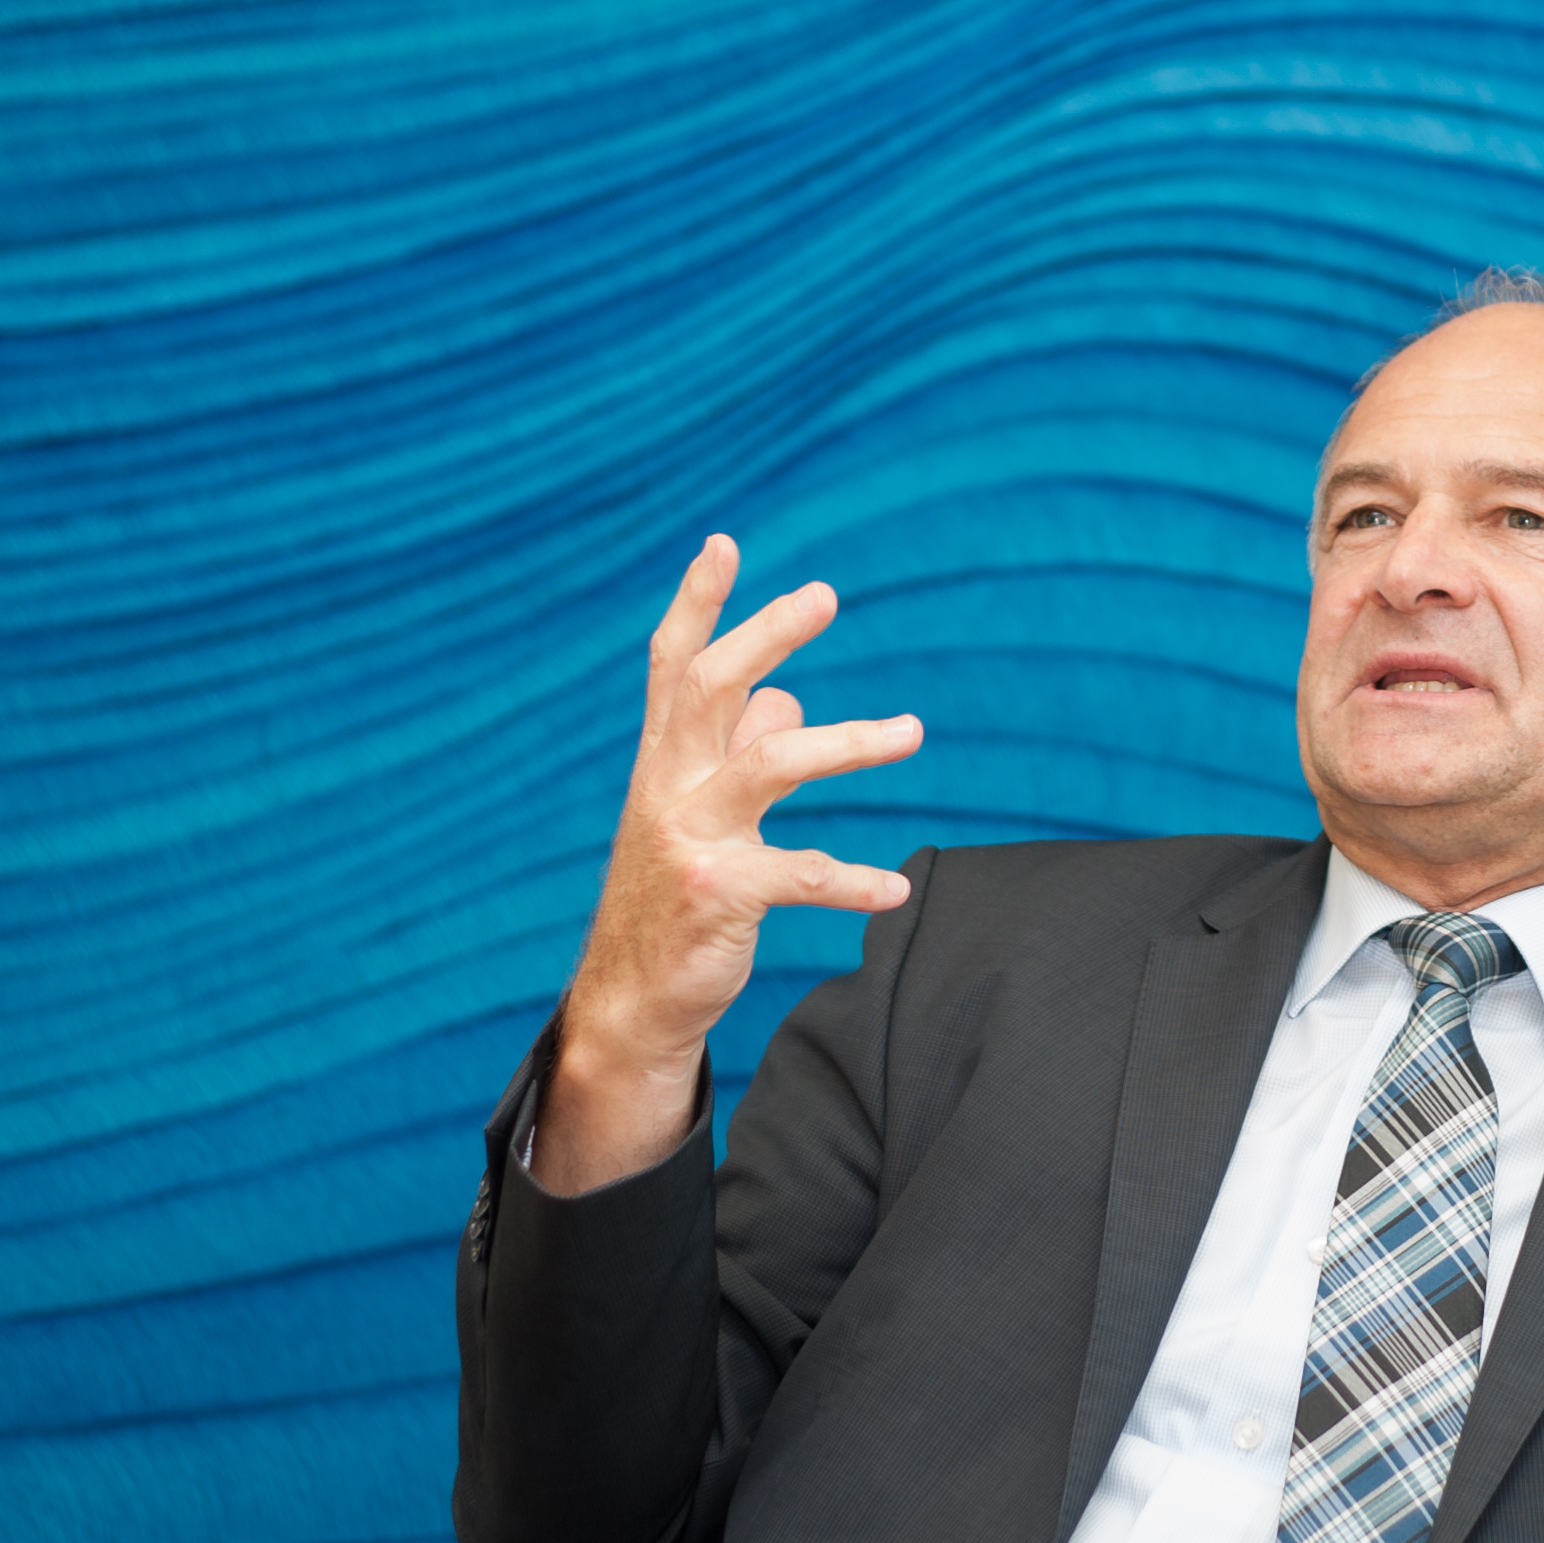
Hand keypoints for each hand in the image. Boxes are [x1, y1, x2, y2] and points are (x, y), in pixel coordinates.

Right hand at [537, 536, 923, 1192]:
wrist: (630, 1000)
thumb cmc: (673, 897)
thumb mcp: (696, 816)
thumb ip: (737, 752)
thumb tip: (783, 697)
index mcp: (662, 762)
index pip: (673, 665)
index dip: (696, 602)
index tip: (722, 541)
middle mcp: (667, 788)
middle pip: (710, 689)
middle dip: (765, 634)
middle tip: (825, 592)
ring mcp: (690, 840)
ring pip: (771, 766)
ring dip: (847, 740)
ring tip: (913, 730)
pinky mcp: (721, 895)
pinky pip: (802, 875)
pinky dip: (855, 881)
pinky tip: (898, 890)